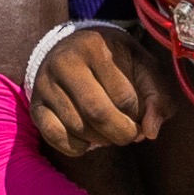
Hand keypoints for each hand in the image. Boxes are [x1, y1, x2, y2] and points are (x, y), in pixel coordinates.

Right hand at [30, 25, 172, 156]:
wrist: (74, 49)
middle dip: (122, 133)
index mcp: (96, 47)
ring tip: (113, 132)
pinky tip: (90, 140)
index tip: (144, 117)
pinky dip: (77, 147)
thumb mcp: (143, 66)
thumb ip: (158, 96)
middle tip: (132, 134)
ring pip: (77, 127)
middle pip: (97, 113)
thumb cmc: (116, 61)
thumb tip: (152, 131)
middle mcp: (65, 62)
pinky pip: (55, 136)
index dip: (139, 115)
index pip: (124, 96)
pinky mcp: (35, 105)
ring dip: (102, 140)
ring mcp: (45, 84)